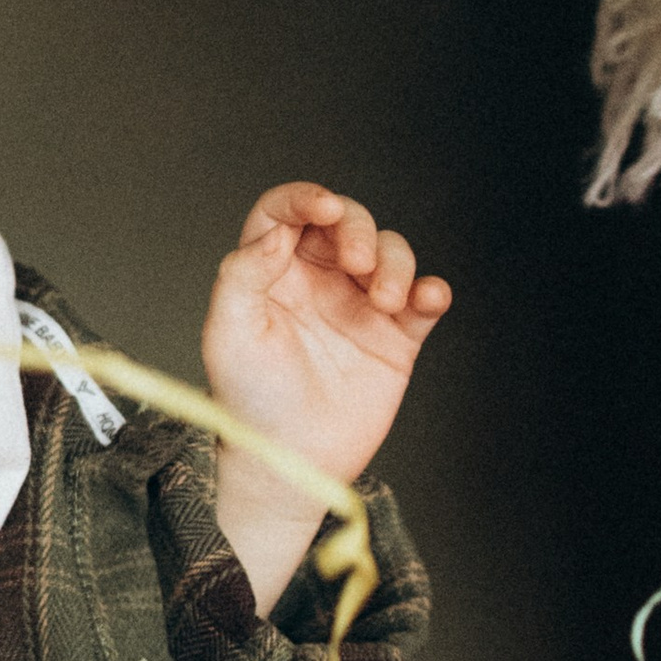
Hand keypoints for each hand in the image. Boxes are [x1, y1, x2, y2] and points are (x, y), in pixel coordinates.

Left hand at [201, 183, 450, 612]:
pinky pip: (424, 300)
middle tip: (356, 264)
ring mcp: (359, 305)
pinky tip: (427, 299)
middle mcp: (317, 280)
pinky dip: (432, 291)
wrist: (288, 462)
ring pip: (390, 254)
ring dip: (396, 264)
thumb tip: (272, 234)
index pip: (286, 214)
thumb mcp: (228, 335)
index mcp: (271, 272)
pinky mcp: (395, 336)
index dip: (305, 199)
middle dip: (358, 231)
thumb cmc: (249, 401)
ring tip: (386, 300)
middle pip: (347, 223)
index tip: (323, 208)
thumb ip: (242, 276)